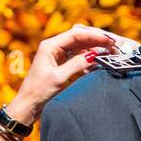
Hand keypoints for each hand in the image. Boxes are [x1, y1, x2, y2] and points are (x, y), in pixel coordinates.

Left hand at [7, 24, 128, 124]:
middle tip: (113, 44)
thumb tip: (94, 55)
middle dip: (96, 40)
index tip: (109, 40)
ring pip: (80, 47)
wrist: (28, 106)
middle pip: (79, 38)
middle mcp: (53, 47)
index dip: (94, 36)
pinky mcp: (60, 64)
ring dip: (94, 48)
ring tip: (109, 52)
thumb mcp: (59, 78)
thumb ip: (77, 64)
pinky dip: (88, 58)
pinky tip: (97, 61)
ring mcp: (57, 55)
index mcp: (50, 46)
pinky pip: (77, 57)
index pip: (76, 34)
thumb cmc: (38, 92)